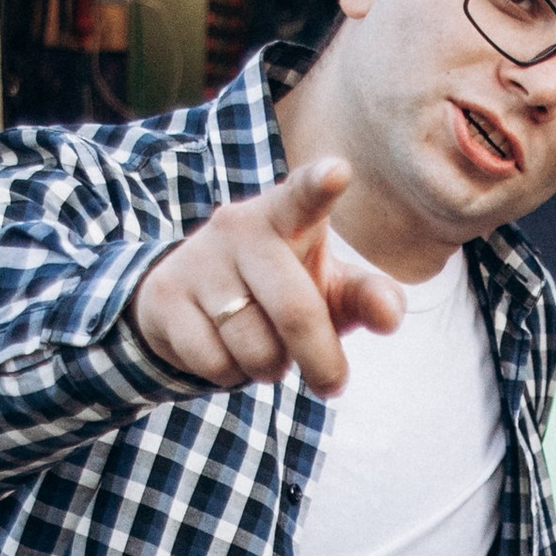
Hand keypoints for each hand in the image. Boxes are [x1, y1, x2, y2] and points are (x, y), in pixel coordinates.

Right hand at [129, 155, 404, 395]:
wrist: (190, 299)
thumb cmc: (282, 289)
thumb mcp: (329, 288)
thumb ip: (367, 297)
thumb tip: (390, 317)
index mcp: (287, 216)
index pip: (304, 196)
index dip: (320, 185)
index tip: (338, 171)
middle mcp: (240, 227)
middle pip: (295, 311)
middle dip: (322, 361)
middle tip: (332, 384)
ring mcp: (198, 261)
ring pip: (253, 347)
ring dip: (270, 369)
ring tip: (265, 351)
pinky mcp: (165, 298)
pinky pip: (213, 362)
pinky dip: (230, 375)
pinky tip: (227, 352)